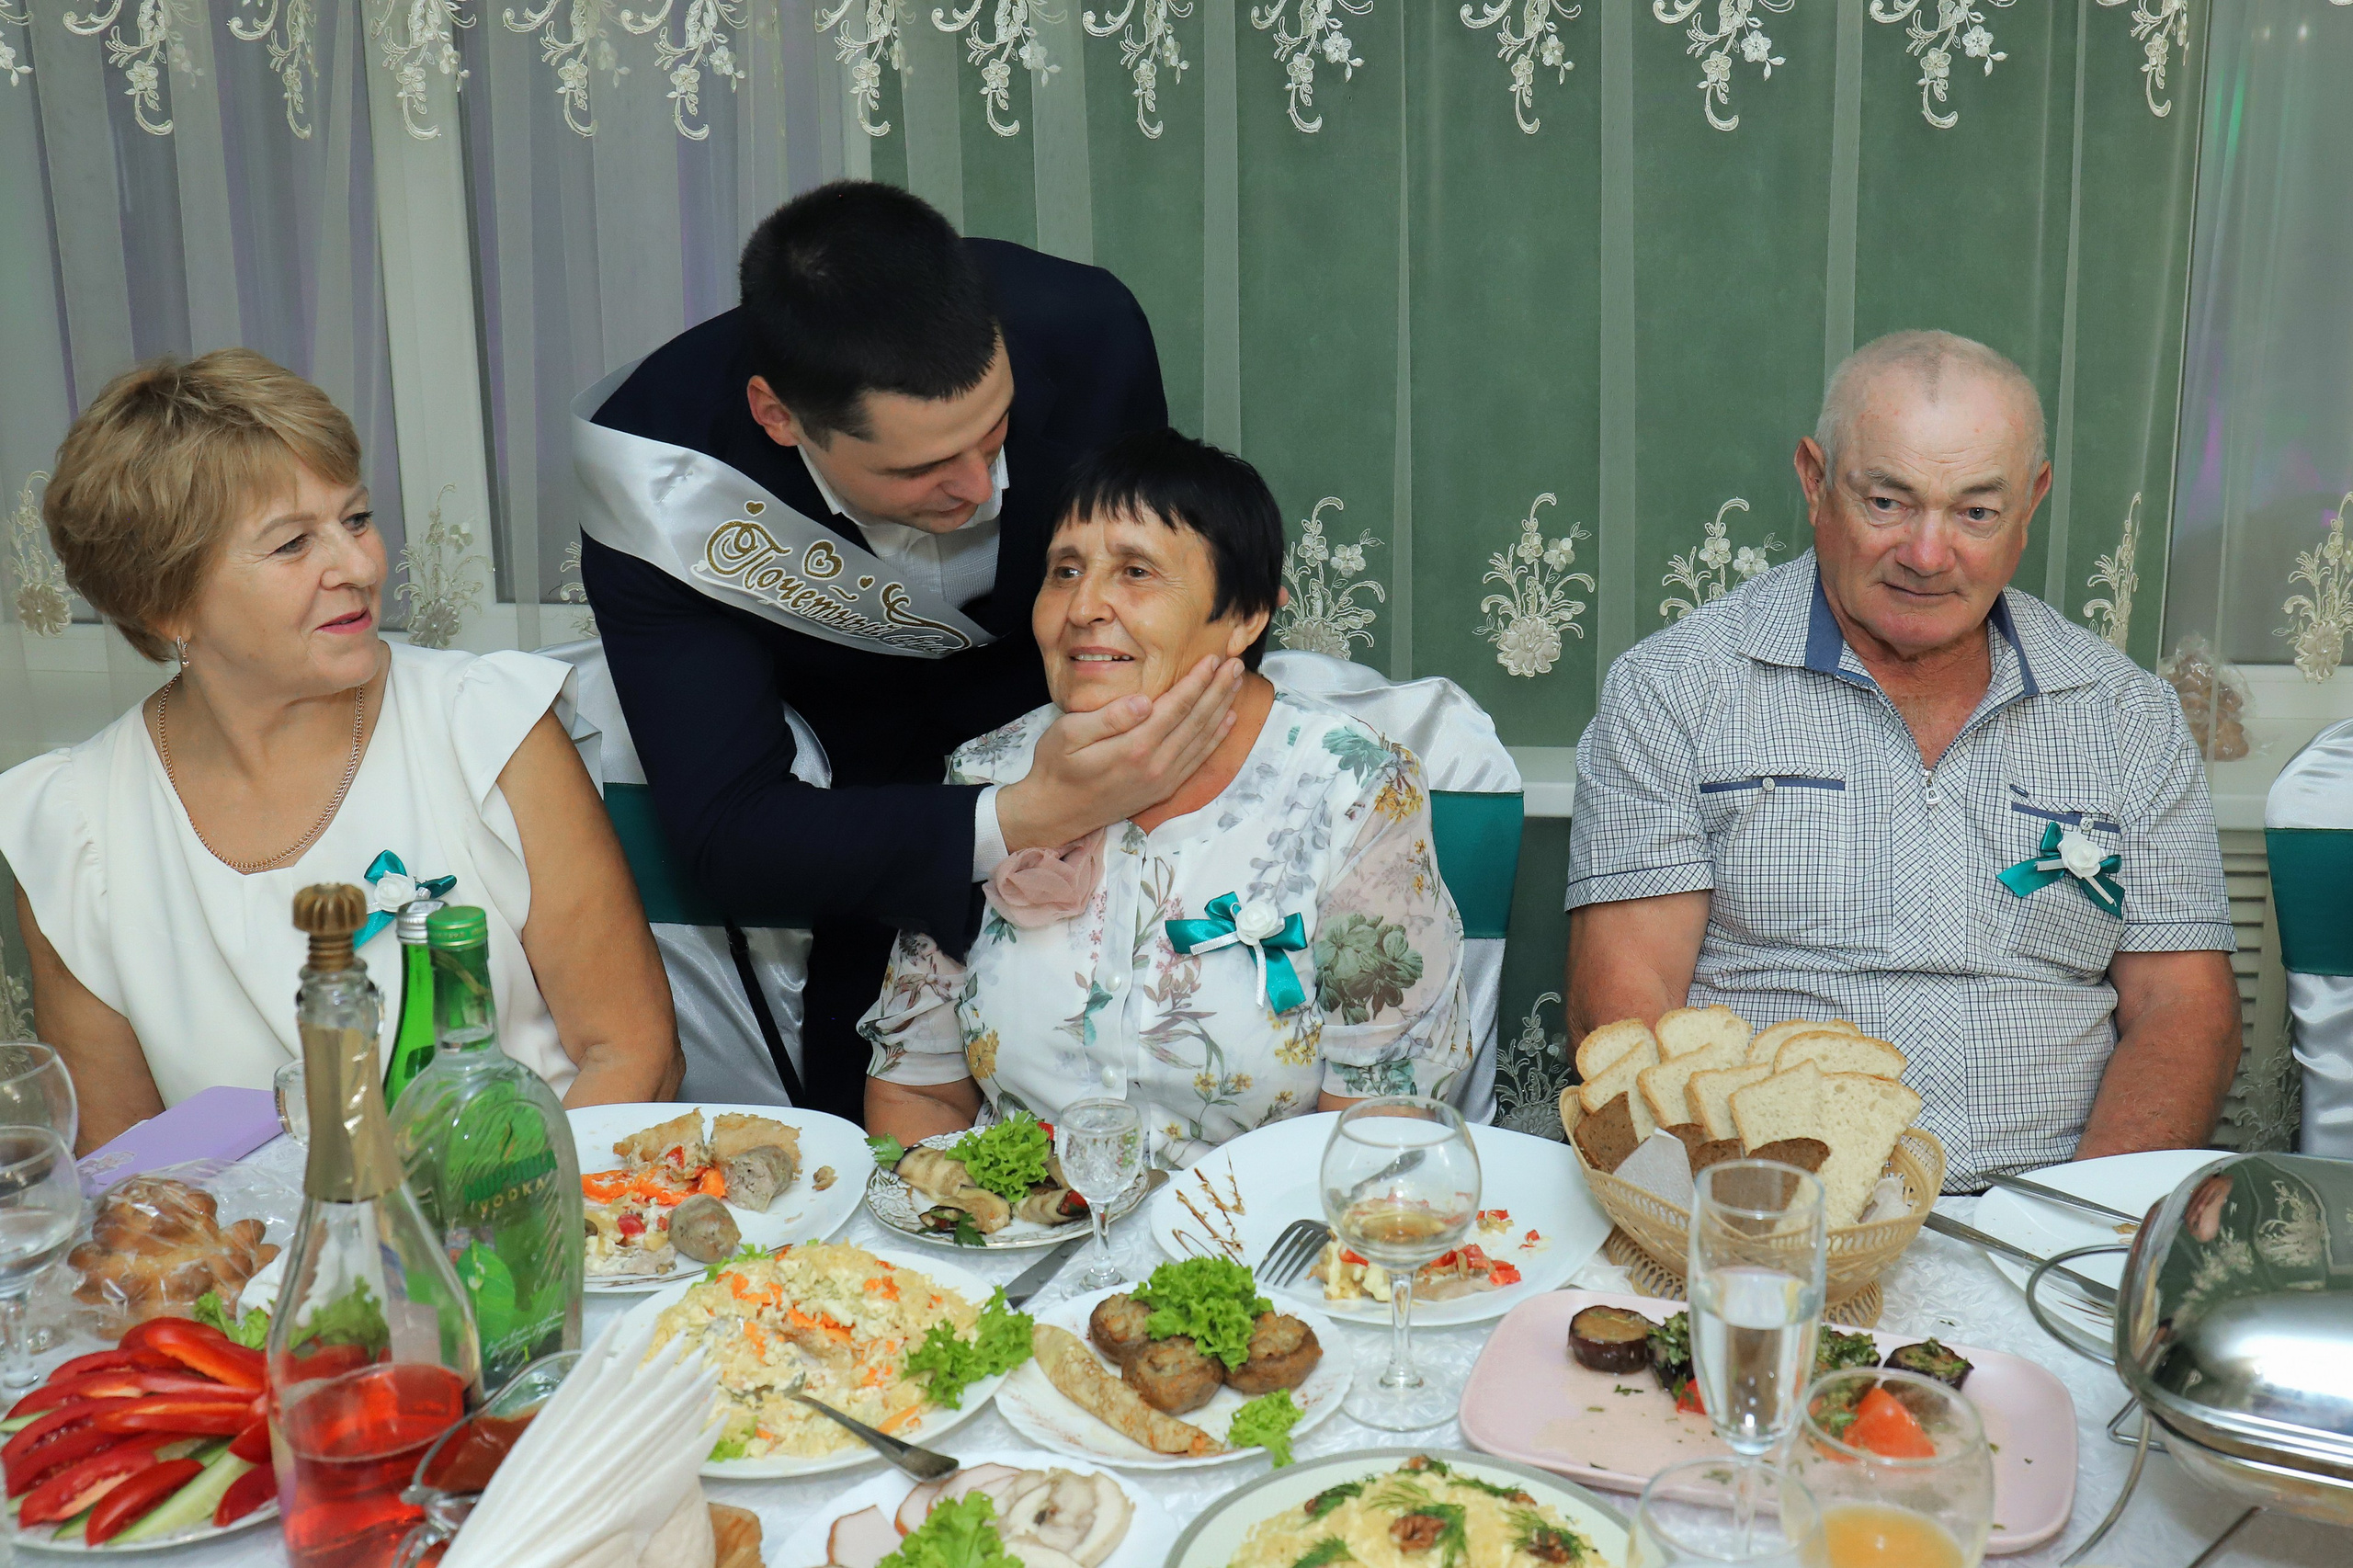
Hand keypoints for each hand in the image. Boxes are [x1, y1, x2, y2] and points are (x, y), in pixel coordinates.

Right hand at [996, 655, 1244, 851]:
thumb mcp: (1067, 735)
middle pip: (1197, 721)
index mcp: (1134, 748)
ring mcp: (1163, 780)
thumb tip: (1143, 701)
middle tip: (1236, 664)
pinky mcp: (1163, 789)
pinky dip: (1216, 738)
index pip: (1176, 708)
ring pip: (1203, 739)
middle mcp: (1156, 766)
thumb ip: (1108, 718)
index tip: (1213, 658)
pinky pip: (1198, 759)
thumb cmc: (1056, 767)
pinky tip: (1227, 721)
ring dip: (1222, 708)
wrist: (1056, 814)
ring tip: (1236, 683)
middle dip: (1219, 690)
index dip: (1197, 681)